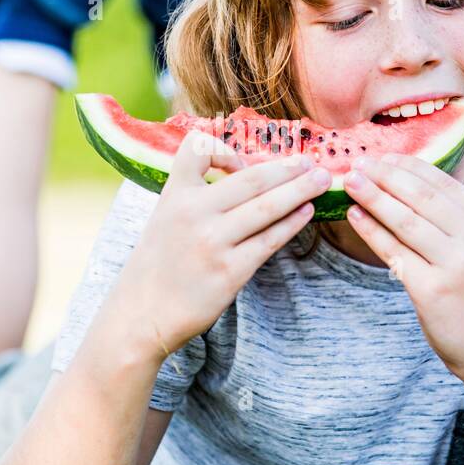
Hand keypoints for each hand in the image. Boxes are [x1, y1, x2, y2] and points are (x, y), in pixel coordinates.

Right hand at [116, 130, 331, 359]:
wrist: (141, 316)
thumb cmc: (157, 266)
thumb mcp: (164, 219)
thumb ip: (194, 196)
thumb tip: (243, 174)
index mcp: (174, 195)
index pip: (198, 149)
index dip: (226, 148)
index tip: (243, 162)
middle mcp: (193, 213)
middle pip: (251, 178)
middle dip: (288, 169)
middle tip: (313, 162)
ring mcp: (213, 242)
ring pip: (268, 206)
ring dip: (301, 190)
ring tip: (322, 180)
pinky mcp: (230, 271)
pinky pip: (270, 239)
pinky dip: (293, 222)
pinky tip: (307, 212)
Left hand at [343, 153, 463, 384]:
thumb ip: (454, 219)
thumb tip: (407, 183)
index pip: (441, 182)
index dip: (406, 166)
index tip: (381, 156)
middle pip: (420, 196)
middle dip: (384, 176)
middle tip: (357, 163)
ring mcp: (455, 265)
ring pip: (404, 221)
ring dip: (372, 197)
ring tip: (349, 183)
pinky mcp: (432, 290)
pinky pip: (393, 252)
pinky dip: (371, 231)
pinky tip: (355, 217)